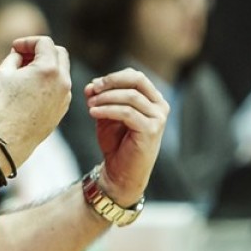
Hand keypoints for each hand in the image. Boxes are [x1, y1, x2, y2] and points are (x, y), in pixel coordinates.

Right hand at [0, 35, 71, 164]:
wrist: (9, 139)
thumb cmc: (3, 106)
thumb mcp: (2, 73)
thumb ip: (14, 57)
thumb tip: (20, 53)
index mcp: (49, 69)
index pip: (44, 42)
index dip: (28, 41)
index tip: (15, 48)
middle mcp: (63, 81)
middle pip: (59, 53)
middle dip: (42, 50)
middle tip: (24, 56)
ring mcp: (65, 96)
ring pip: (61, 71)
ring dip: (46, 66)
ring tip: (25, 73)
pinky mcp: (63, 108)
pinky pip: (60, 87)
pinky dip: (49, 81)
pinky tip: (32, 88)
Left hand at [85, 68, 168, 205]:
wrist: (120, 174)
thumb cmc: (116, 144)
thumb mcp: (106, 115)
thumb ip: (101, 99)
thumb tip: (91, 85)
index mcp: (153, 99)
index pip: (135, 76)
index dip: (113, 77)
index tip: (94, 85)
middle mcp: (160, 106)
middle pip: (137, 80)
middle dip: (112, 81)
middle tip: (93, 89)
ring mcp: (158, 118)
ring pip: (131, 96)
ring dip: (106, 98)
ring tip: (89, 104)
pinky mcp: (150, 130)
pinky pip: (127, 112)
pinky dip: (108, 110)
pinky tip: (93, 112)